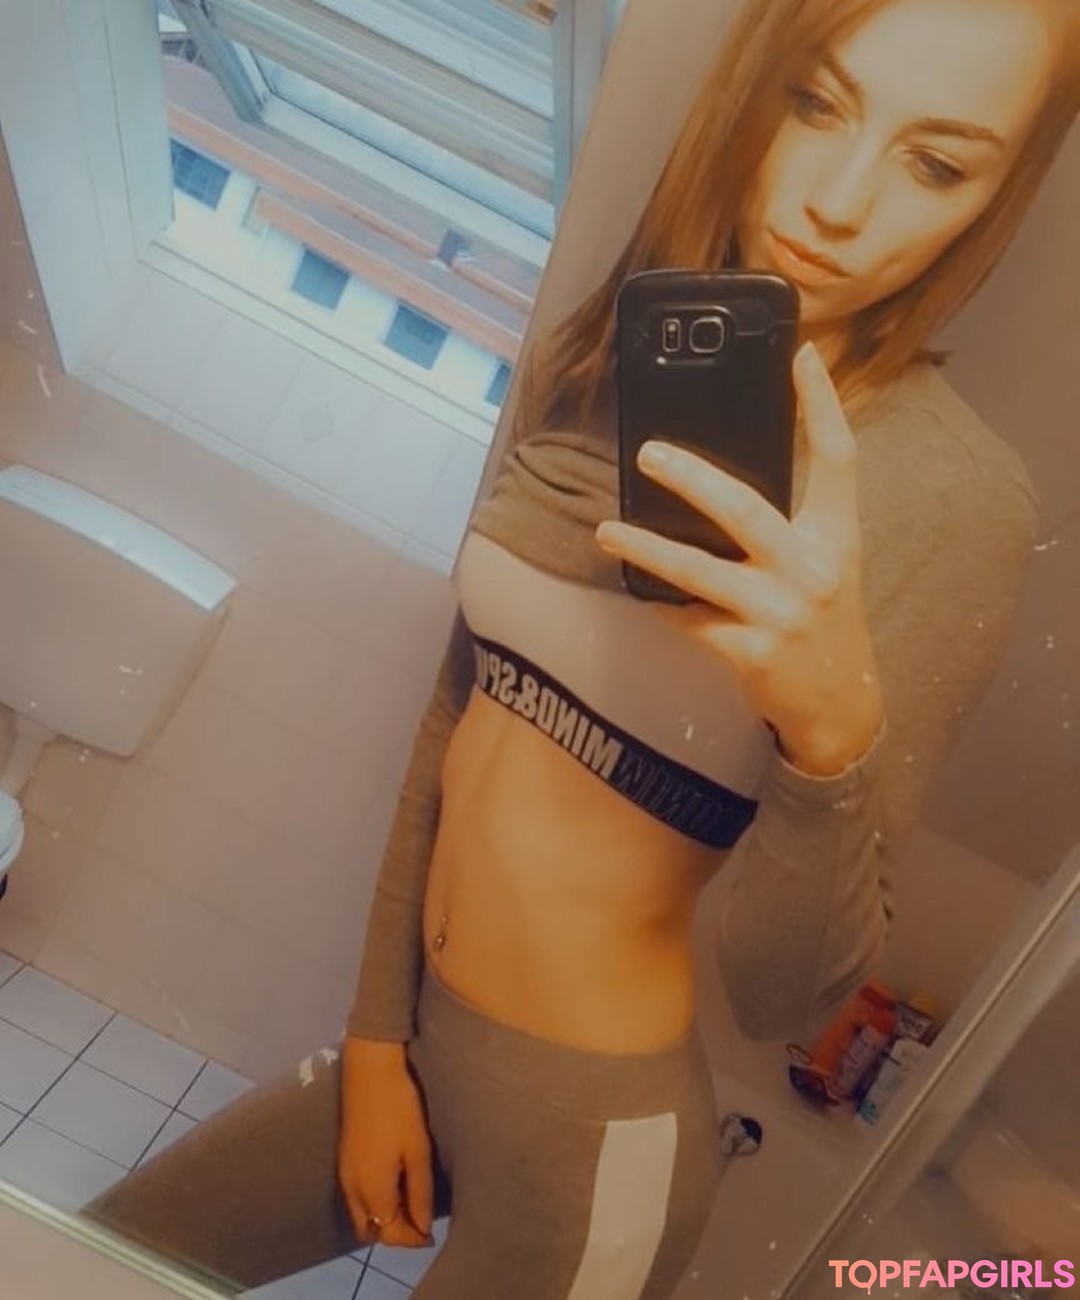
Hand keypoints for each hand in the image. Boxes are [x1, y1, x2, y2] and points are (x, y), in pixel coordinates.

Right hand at [338, 1037, 434, 1248]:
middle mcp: (352, 1190)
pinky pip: (356, 1199)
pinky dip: (374, 1204)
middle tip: (420, 1222)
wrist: (369, 1072)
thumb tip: (422, 1226)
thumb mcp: (418, 1152)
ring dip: (384, 1219)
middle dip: (395, 1234)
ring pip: (361, 1216)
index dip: (412, 1239)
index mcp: (371, 1191)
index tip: (431, 1235)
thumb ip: (419, 1194)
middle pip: (371, 1231)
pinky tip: (394, 1186)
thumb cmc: (399, 1110)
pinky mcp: (343, 1160)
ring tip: (411, 1204)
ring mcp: (344, 1175)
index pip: (390, 1234)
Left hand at [596, 342, 882, 775]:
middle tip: (648, 453)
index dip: (823, 404)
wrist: (841, 702)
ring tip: (607, 532)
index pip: (838, 458)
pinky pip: (689, 620)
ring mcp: (781, 613)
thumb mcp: (826, 562)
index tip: (801, 354)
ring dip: (646, 549)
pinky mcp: (752, 653)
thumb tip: (718, 478)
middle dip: (692, 479)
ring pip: (700, 571)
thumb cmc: (823, 619)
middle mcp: (813, 569)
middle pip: (745, 509)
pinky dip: (659, 604)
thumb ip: (790, 522)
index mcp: (838, 536)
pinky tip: (634, 589)